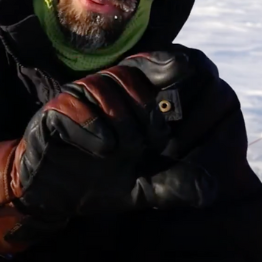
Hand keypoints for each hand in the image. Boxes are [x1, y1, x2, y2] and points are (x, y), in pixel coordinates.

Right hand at [0, 51, 214, 254]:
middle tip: (150, 142)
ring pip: (102, 87)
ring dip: (120, 121)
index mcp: (126, 102)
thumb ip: (174, 185)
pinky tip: (103, 148)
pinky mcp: (51, 114)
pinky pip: (73, 106)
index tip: (183, 70)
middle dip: (147, 111)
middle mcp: (101, 93)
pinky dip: (92, 126)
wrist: (51, 198)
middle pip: (129, 76)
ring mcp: (75, 100)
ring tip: (120, 150)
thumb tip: (210, 190)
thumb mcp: (143, 188)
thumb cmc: (99, 182)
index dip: (164, 63)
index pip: (147, 66)